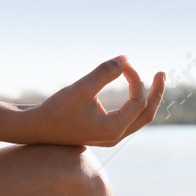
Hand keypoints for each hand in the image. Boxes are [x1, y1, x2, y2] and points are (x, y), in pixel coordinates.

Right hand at [22, 56, 164, 146]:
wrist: (34, 128)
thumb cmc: (55, 110)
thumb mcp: (80, 88)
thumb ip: (104, 73)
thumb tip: (125, 59)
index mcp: (114, 129)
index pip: (138, 100)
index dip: (135, 79)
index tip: (123, 64)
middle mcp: (115, 135)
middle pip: (147, 114)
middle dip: (156, 92)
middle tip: (162, 73)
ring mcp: (110, 136)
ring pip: (139, 118)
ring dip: (147, 99)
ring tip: (154, 81)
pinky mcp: (102, 131)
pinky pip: (128, 118)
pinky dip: (134, 104)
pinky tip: (132, 90)